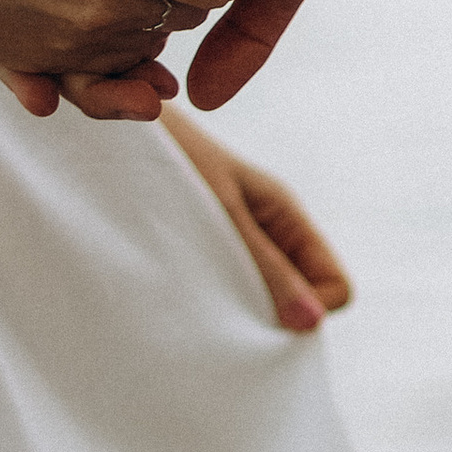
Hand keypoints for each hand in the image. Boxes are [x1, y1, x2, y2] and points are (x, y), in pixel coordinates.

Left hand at [90, 0, 364, 108]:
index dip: (120, 71)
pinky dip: (80, 16)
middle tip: (142, 99)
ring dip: (86, 55)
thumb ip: (241, 41)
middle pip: (81, 16)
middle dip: (96, 75)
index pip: (120, 19)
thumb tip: (201, 103)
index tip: (147, 98)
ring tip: (134, 84)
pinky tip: (105, 40)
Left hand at [161, 111, 352, 333]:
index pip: (335, 287)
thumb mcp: (223, 216)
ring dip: (241, 315)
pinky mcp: (204, 255)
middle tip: (225, 312)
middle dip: (275, 318)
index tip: (262, 315)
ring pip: (266, 302)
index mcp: (286, 217)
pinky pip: (230, 296)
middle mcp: (270, 234)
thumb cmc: (170, 160)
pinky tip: (185, 299)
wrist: (116, 127)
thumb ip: (266, 268)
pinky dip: (216, 307)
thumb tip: (312, 324)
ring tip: (200, 303)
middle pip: (304, 301)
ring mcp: (239, 245)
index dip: (311, 310)